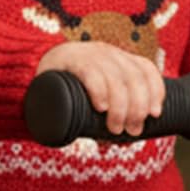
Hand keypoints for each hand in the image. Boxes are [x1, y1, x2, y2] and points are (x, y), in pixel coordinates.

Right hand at [36, 40, 166, 137]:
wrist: (34, 69)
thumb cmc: (69, 88)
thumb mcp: (96, 91)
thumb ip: (112, 106)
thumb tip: (126, 137)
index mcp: (118, 57)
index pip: (145, 68)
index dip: (155, 90)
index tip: (155, 113)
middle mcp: (107, 52)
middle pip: (133, 78)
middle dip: (138, 108)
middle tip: (132, 130)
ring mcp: (89, 54)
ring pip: (115, 79)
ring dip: (121, 108)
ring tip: (115, 129)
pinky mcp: (70, 60)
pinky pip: (91, 73)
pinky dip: (99, 92)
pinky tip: (100, 107)